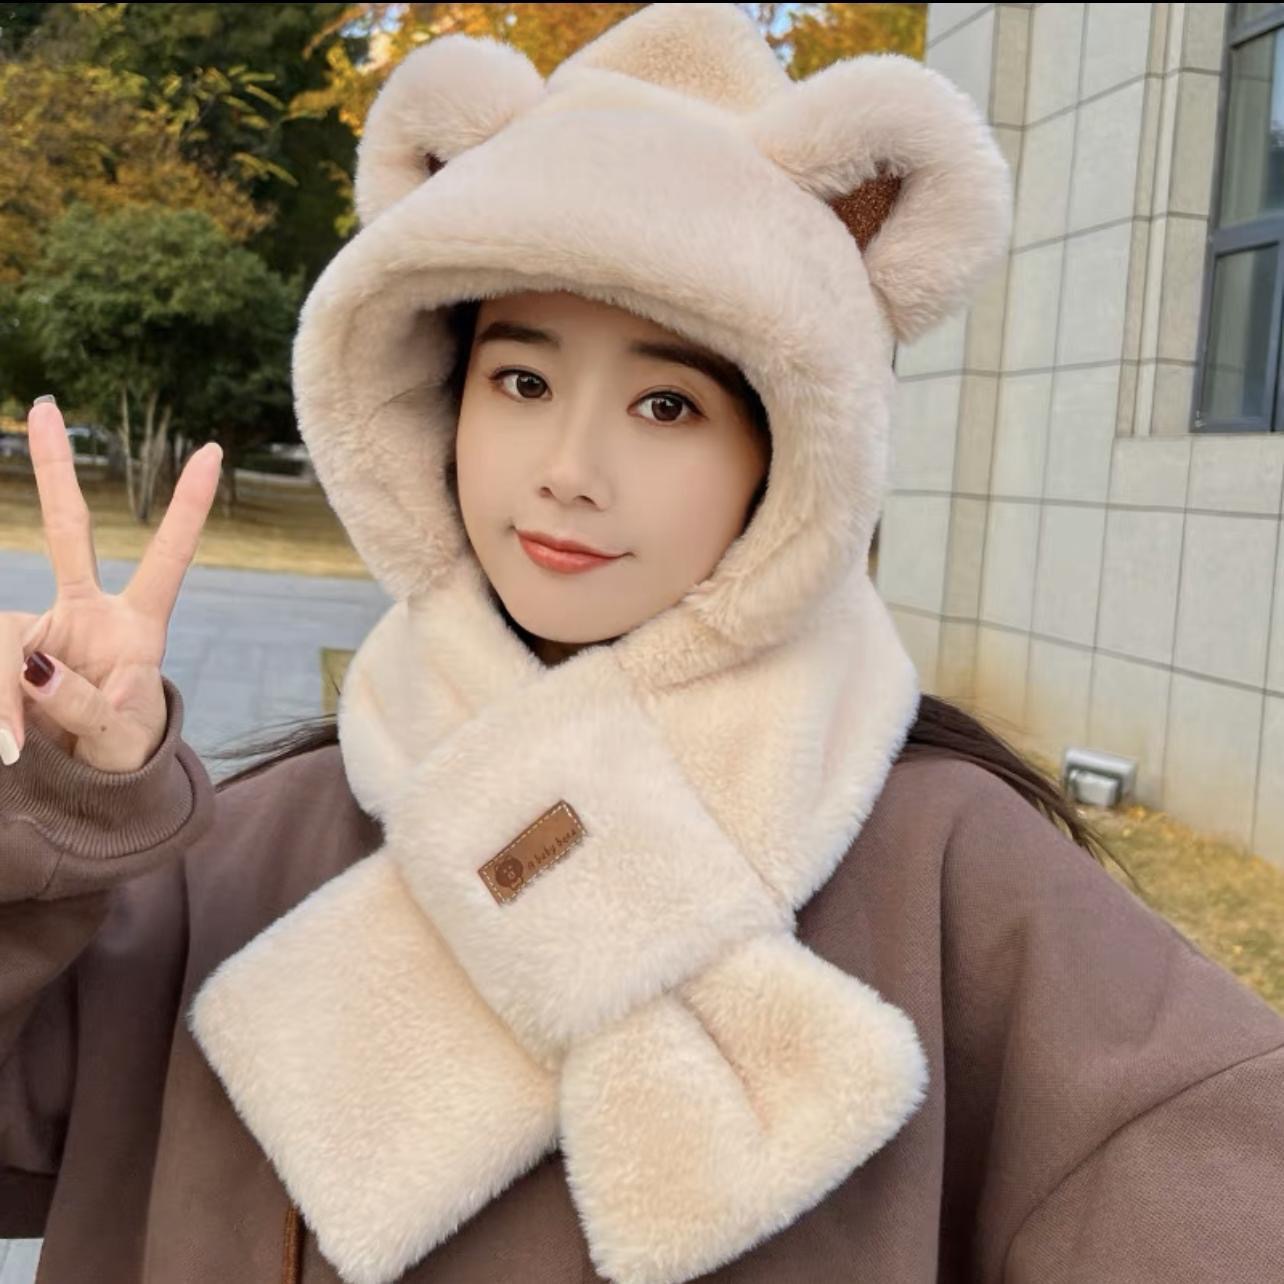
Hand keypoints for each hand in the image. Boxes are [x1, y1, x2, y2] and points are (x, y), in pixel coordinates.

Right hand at [0, 398, 221, 772]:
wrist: (86, 780)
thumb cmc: (121, 752)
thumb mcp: (119, 738)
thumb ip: (86, 705)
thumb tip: (37, 667)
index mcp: (139, 626)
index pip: (167, 559)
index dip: (188, 509)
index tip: (214, 451)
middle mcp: (89, 612)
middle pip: (69, 532)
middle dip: (55, 471)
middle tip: (45, 406)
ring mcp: (43, 627)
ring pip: (7, 636)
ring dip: (5, 695)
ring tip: (15, 747)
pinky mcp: (11, 650)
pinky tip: (9, 744)